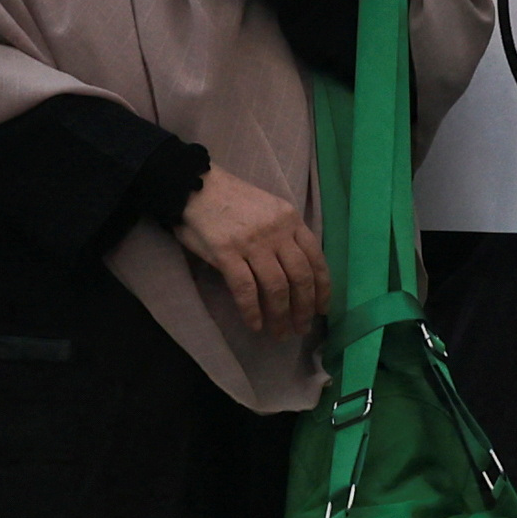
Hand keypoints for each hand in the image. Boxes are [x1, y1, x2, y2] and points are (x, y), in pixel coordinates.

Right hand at [172, 168, 324, 337]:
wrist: (194, 184)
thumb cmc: (231, 198)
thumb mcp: (269, 208)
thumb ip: (285, 234)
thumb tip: (296, 272)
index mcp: (290, 219)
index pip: (315, 258)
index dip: (322, 288)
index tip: (322, 309)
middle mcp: (277, 231)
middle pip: (300, 277)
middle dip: (304, 308)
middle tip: (301, 329)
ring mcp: (252, 242)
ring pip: (277, 287)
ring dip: (281, 315)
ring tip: (280, 333)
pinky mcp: (227, 252)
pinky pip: (246, 289)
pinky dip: (252, 311)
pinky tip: (255, 324)